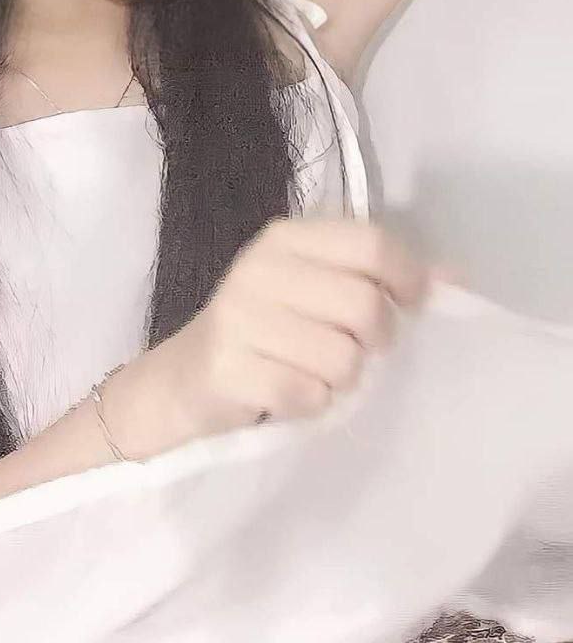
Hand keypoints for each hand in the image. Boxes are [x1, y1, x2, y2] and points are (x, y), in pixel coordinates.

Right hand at [148, 216, 448, 435]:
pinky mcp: (228, 368)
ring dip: (342, 379)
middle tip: (357, 351)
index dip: (406, 280)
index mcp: (287, 238)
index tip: (407, 307)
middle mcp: (260, 267)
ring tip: (317, 373)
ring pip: (342, 358)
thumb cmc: (267, 332)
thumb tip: (456, 279)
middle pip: (365, 305)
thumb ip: (380, 278)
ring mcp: (239, 317)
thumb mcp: (317, 290)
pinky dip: (312, 404)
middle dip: (376, 341)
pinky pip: (308, 394)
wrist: (186, 380)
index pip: (371, 244)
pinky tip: (293, 394)